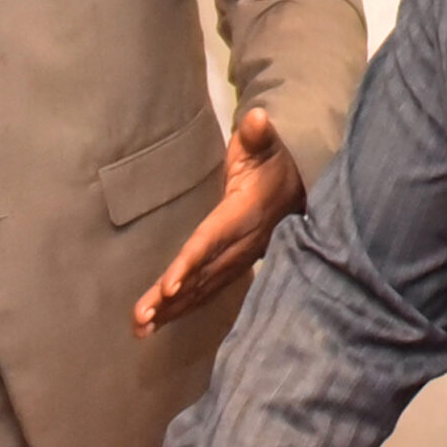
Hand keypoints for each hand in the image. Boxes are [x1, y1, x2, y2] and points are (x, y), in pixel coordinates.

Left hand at [132, 107, 304, 336]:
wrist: (305, 182)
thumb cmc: (276, 159)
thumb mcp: (267, 144)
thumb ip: (260, 135)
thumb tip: (257, 118)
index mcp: (246, 212)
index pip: (214, 239)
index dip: (192, 263)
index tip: (169, 287)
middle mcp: (244, 240)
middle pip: (204, 273)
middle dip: (174, 298)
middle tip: (142, 320)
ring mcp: (243, 255)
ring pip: (206, 286)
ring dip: (175, 309)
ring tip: (142, 329)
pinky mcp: (238, 263)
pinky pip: (211, 288)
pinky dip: (188, 306)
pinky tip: (163, 321)